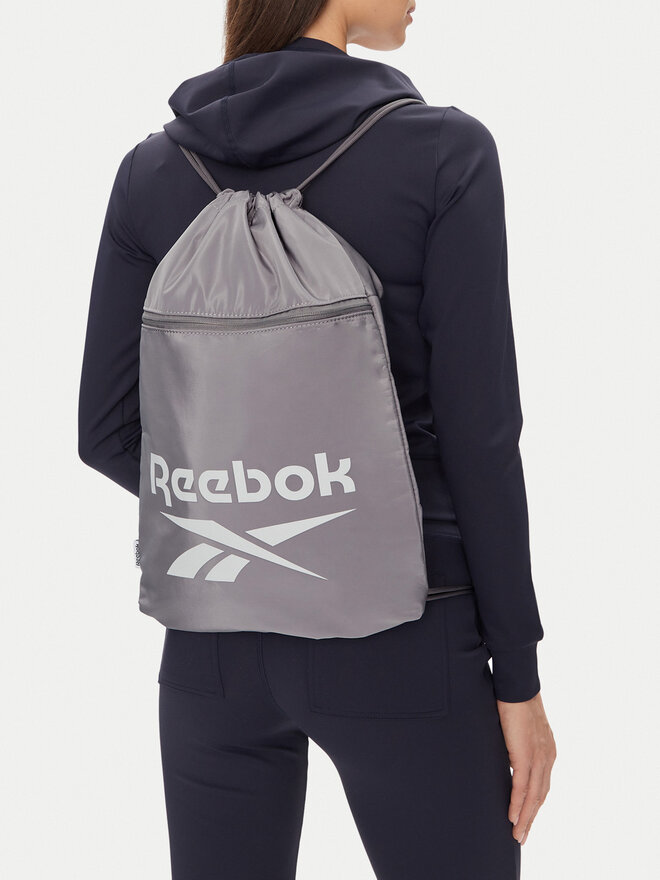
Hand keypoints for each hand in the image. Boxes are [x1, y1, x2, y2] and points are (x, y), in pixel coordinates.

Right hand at [496, 690, 556, 844]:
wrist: (517, 685)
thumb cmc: (514, 701)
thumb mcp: (518, 728)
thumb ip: (517, 745)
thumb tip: (506, 756)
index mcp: (547, 751)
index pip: (542, 785)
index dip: (534, 804)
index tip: (526, 818)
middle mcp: (547, 757)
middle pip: (540, 795)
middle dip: (531, 817)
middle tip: (522, 835)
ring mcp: (539, 757)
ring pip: (533, 796)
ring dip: (525, 818)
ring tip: (517, 834)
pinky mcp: (526, 755)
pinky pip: (522, 787)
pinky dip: (517, 804)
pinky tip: (512, 817)